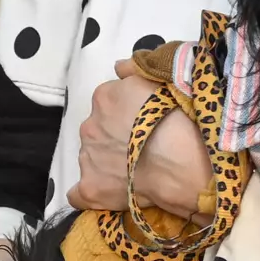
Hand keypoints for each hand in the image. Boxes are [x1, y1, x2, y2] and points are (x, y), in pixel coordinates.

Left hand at [74, 62, 207, 214]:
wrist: (181, 161)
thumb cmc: (178, 117)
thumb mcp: (161, 79)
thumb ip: (135, 69)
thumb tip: (118, 67)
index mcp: (104, 97)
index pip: (107, 103)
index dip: (126, 114)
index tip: (142, 122)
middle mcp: (89, 126)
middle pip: (97, 130)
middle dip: (113, 137)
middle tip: (139, 146)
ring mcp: (87, 158)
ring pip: (91, 158)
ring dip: (106, 162)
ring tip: (134, 170)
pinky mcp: (90, 188)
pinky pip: (79, 193)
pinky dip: (92, 191)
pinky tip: (107, 192)